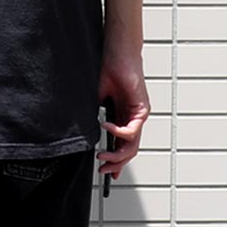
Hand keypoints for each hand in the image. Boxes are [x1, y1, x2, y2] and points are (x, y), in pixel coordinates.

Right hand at [96, 50, 150, 179]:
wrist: (116, 53)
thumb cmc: (106, 70)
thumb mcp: (95, 100)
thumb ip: (92, 117)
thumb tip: (84, 135)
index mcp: (121, 117)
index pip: (121, 145)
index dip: (115, 161)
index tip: (107, 172)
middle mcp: (132, 119)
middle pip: (128, 151)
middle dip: (115, 164)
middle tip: (103, 169)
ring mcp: (139, 115)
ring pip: (132, 146)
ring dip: (117, 155)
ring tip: (102, 156)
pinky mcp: (142, 109)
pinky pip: (132, 130)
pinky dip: (117, 132)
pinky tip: (105, 126)